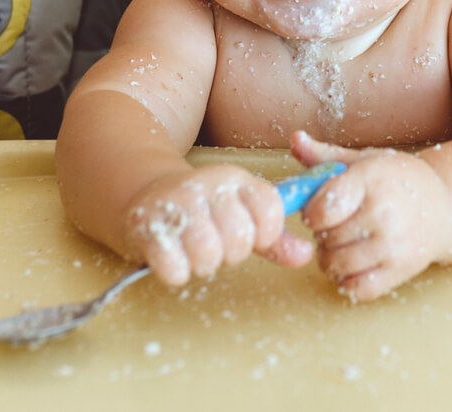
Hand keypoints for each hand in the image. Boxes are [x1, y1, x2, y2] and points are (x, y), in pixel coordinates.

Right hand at [122, 165, 314, 286]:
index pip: (270, 209)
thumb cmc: (202, 211)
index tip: (252, 235)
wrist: (144, 195)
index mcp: (235, 179)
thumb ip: (274, 238)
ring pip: (208, 253)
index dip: (266, 232)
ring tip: (194, 253)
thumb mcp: (241, 215)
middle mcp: (207, 184)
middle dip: (231, 253)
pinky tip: (172, 259)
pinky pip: (174, 267)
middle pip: (240, 238)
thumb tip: (307, 255)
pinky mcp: (146, 225)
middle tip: (216, 245)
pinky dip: (176, 272)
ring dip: (203, 264)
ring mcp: (175, 202)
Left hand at [290, 130, 451, 300]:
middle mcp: (382, 213)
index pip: (323, 208)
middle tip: (334, 226)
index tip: (318, 210)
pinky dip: (347, 281)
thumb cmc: (396, 180)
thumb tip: (295, 139)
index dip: (311, 213)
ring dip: (330, 259)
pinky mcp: (401, 271)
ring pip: (337, 265)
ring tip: (340, 244)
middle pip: (326, 238)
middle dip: (321, 234)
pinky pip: (358, 289)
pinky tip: (353, 265)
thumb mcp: (363, 160)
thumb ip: (324, 156)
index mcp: (369, 180)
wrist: (443, 204)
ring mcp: (393, 245)